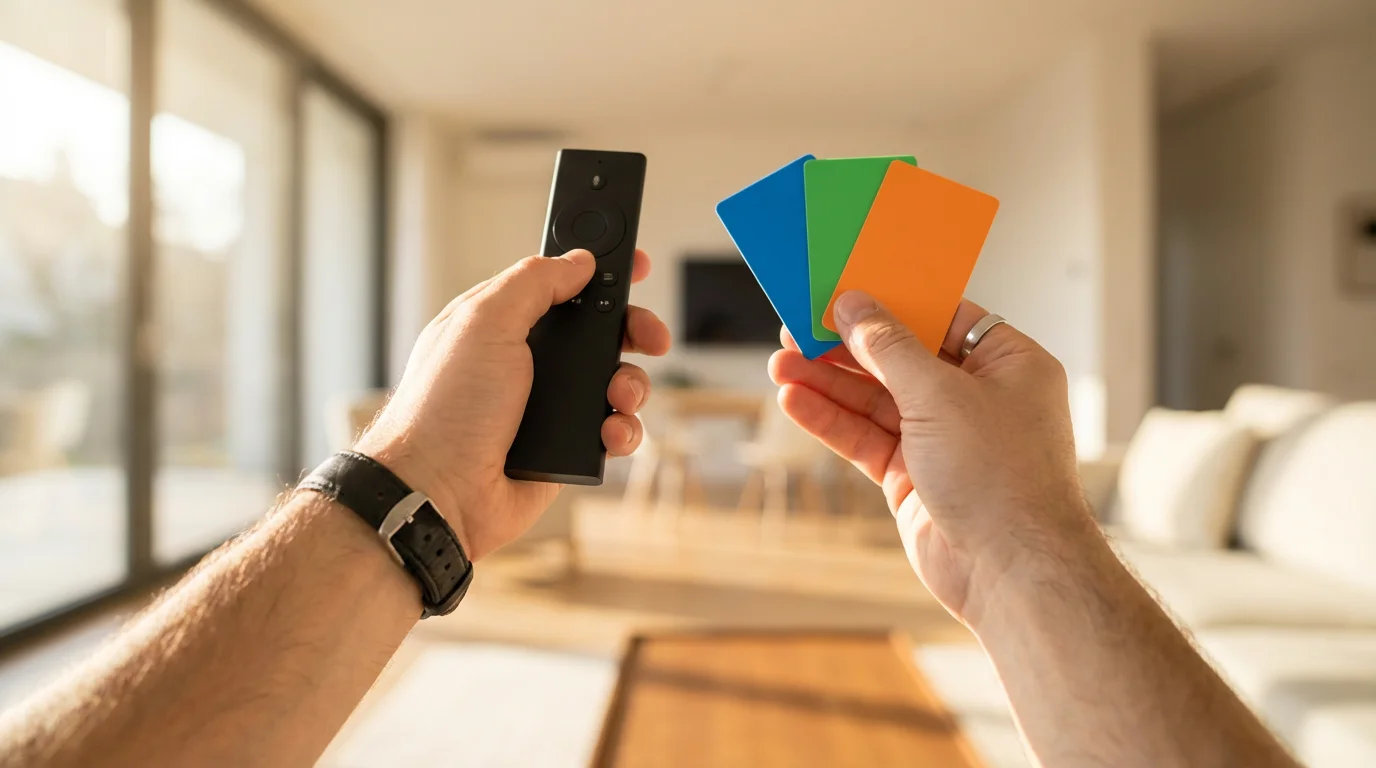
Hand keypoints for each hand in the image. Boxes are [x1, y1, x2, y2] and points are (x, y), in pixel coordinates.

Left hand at [355, 249, 670, 559]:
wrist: (439, 493)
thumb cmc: (445, 409)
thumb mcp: (485, 322)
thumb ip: (534, 282)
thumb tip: (579, 262)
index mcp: (504, 321)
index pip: (560, 284)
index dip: (600, 272)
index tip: (635, 264)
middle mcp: (529, 361)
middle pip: (601, 331)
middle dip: (634, 330)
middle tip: (652, 338)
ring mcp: (549, 405)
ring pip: (616, 381)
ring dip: (631, 385)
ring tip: (619, 397)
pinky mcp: (567, 448)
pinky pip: (614, 430)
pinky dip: (623, 430)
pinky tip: (609, 434)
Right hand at [769, 292, 1093, 626]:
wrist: (1012, 572)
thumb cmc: (1002, 477)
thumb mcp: (939, 393)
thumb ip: (889, 347)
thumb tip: (855, 306)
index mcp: (1008, 365)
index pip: (943, 318)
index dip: (892, 304)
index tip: (844, 292)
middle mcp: (978, 399)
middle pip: (900, 359)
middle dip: (846, 348)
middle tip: (796, 330)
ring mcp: (945, 441)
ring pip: (876, 401)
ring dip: (828, 384)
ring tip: (780, 366)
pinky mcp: (915, 478)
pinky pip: (867, 439)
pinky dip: (832, 421)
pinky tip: (795, 402)